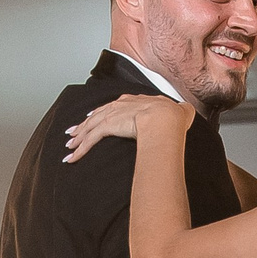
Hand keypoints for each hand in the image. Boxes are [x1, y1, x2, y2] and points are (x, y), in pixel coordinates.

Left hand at [63, 94, 188, 162]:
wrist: (167, 118)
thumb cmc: (175, 116)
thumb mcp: (180, 111)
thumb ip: (180, 111)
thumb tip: (186, 113)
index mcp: (137, 100)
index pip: (115, 106)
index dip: (104, 113)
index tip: (95, 117)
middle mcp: (122, 104)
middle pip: (98, 114)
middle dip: (85, 124)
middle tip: (74, 133)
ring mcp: (114, 115)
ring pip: (91, 126)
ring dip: (79, 137)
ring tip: (70, 147)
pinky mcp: (109, 126)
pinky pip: (90, 138)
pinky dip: (80, 148)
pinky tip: (73, 156)